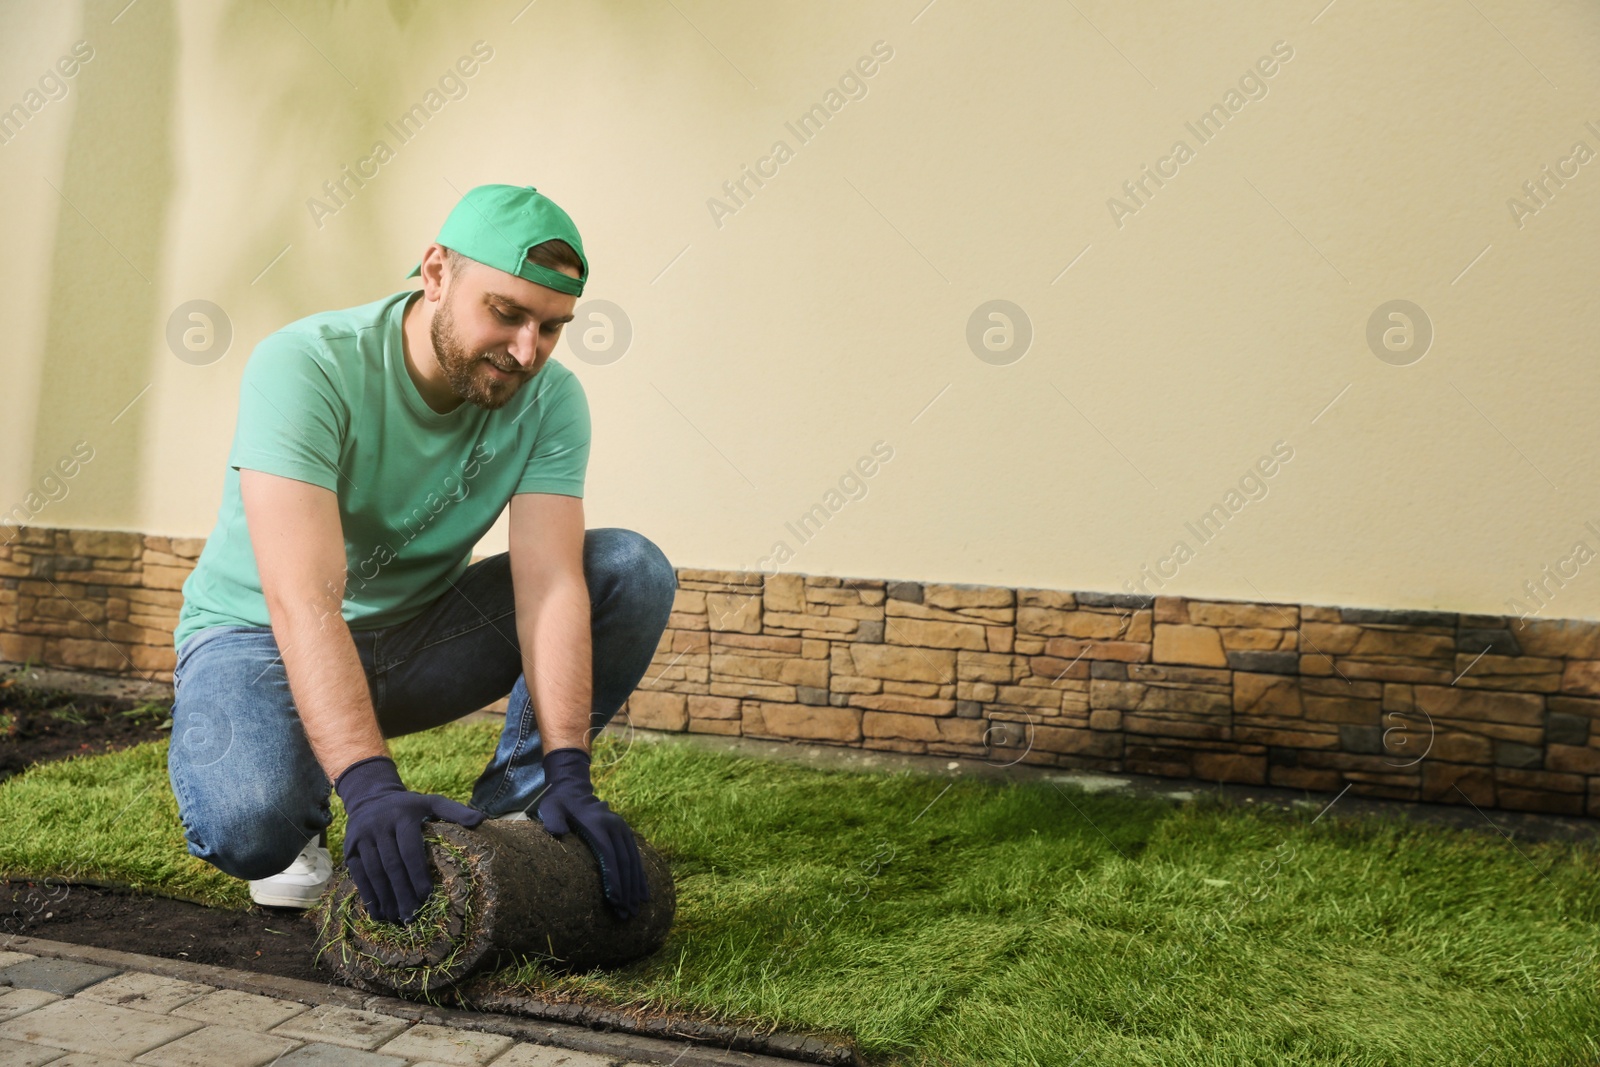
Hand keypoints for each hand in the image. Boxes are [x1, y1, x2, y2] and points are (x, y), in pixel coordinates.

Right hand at [335, 755, 484, 922]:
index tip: (427, 896)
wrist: (370, 797)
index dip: (418, 873)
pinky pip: (358, 876)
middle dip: (402, 892)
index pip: (410, 849)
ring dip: (385, 898)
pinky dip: (368, 896)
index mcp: (403, 816)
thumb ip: (454, 811)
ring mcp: (361, 838)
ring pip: (374, 873)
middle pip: (391, 865)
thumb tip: (481, 820)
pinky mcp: (349, 850)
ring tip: (398, 918)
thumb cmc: (407, 806)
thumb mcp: (431, 801)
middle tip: (413, 915)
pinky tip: (378, 913)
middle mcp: (379, 826)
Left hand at [535, 747, 646, 918]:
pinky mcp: (625, 834)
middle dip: (626, 890)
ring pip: (633, 862)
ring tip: (635, 911)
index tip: (615, 901)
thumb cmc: (559, 803)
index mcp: (599, 824)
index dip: (613, 879)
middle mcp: (615, 827)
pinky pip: (636, 858)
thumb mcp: (551, 807)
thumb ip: (553, 818)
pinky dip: (640, 877)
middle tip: (625, 914)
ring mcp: (622, 830)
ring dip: (635, 887)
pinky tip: (643, 895)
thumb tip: (557, 832)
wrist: (574, 789)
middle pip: (624, 862)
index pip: (609, 856)